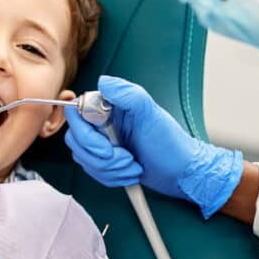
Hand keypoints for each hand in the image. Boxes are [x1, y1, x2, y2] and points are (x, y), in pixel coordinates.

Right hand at [63, 75, 242, 217]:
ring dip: (109, 169)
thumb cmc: (170, 144)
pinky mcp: (105, 160)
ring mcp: (103, 142)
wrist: (182, 173)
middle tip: (126, 158)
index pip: (76, 115)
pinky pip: (92, 171)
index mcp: (109, 106)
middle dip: (102, 157)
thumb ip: (128, 93)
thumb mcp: (151, 114)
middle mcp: (102, 122)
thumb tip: (103, 82)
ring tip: (132, 166)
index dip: (87, 135)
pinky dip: (111, 177)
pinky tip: (130, 173)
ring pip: (83, 158)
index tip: (107, 146)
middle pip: (76, 140)